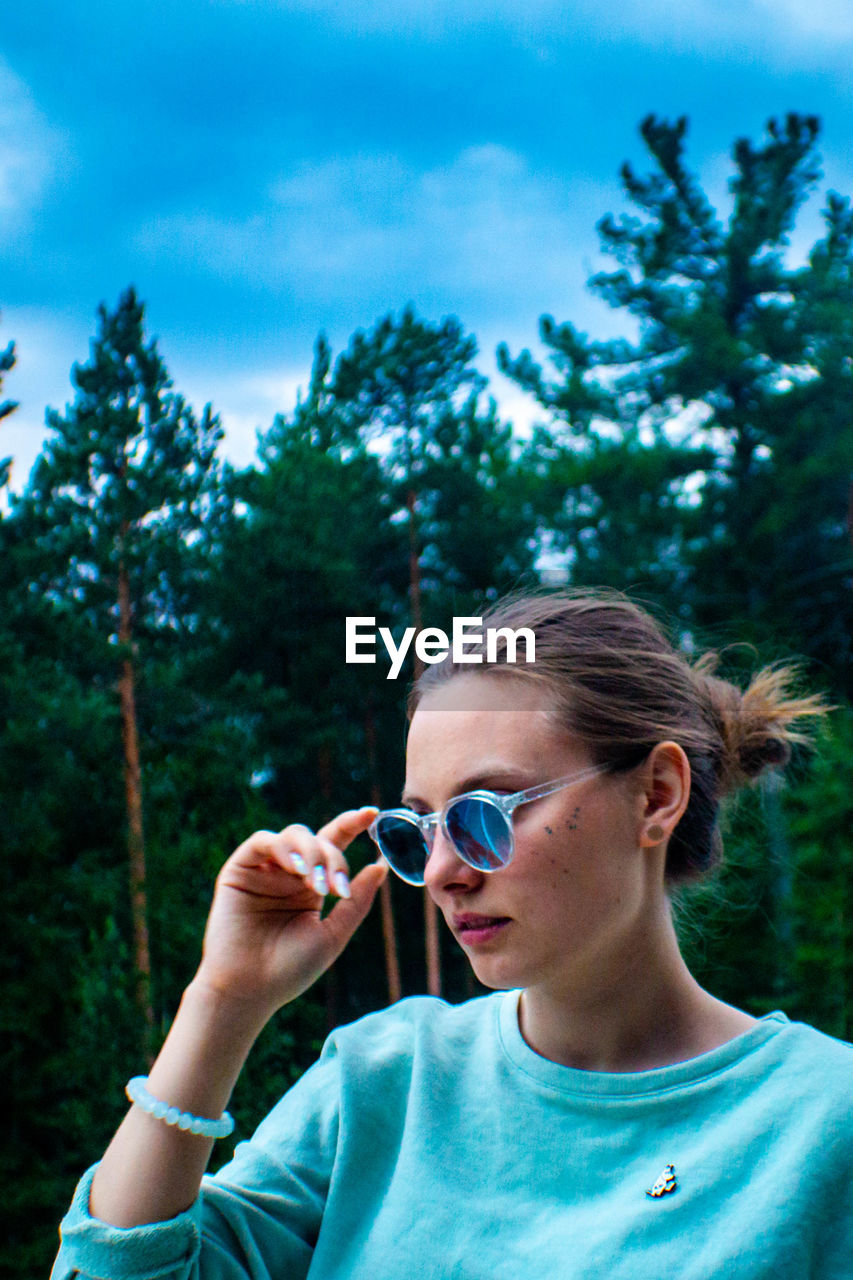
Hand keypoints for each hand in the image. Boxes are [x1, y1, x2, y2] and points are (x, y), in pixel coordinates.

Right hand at [193, 807, 386, 1019]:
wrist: (249, 991)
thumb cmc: (290, 970)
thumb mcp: (333, 935)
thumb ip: (357, 900)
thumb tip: (382, 865)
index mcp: (311, 886)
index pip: (333, 845)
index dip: (352, 825)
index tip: (372, 814)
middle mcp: (289, 873)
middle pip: (318, 840)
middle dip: (333, 858)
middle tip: (337, 887)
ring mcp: (264, 870)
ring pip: (293, 835)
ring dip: (311, 852)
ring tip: (317, 882)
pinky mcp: (239, 871)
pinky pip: (262, 843)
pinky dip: (282, 848)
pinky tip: (296, 868)